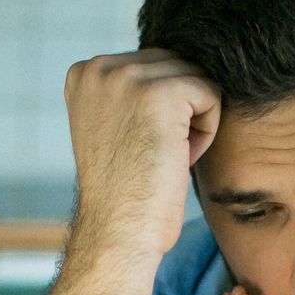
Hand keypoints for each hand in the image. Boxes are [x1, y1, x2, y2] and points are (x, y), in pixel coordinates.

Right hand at [63, 49, 221, 261]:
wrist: (118, 231)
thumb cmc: (123, 192)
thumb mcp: (111, 125)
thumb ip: (127, 91)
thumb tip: (173, 63)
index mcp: (84, 72)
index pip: (151, 65)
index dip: (156, 111)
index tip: (135, 147)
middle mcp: (100, 67)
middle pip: (175, 66)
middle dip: (178, 112)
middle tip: (154, 155)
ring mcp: (128, 76)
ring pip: (195, 78)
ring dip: (192, 121)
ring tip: (165, 156)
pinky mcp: (161, 92)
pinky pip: (210, 93)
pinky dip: (206, 131)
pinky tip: (179, 157)